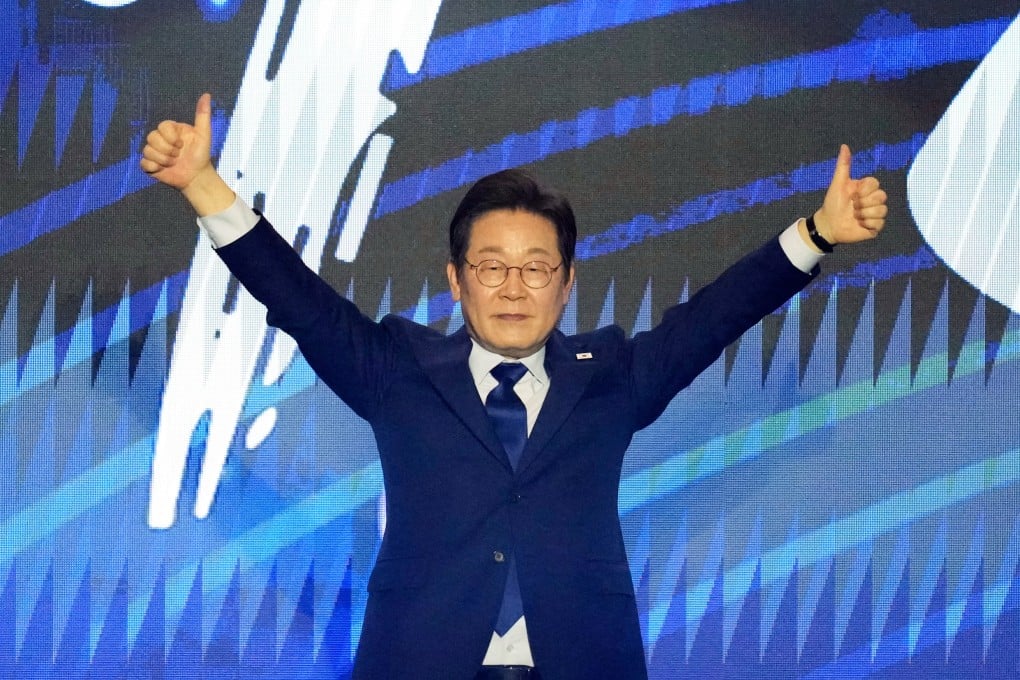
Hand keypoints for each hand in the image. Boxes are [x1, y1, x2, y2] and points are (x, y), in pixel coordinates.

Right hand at [140, 93, 232, 214]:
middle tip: (178, 156)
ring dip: (163, 160)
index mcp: (171, 130)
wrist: (197, 178)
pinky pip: (143, 163)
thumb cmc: (201, 155)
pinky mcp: (150, 165)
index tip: (182, 145)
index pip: (162, 126)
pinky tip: (163, 170)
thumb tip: (206, 94)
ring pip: (147, 150)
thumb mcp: (204, 134)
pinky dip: (153, 168)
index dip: (171, 137)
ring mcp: (155, 152)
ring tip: (174, 164)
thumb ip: (203, 115)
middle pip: (151, 137)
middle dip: (167, 150)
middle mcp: (161, 139)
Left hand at [810, 144, 887, 248]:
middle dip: (864, 203)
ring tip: (854, 216)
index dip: (864, 190)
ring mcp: (876, 213)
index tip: (852, 194)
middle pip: (882, 196)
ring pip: (882, 210)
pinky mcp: (875, 226)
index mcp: (866, 188)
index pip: (875, 184)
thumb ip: (843, 166)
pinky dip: (867, 224)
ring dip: (864, 215)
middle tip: (852, 207)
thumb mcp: (838, 184)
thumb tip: (844, 146)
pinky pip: (879, 223)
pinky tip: (858, 225)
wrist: (828, 225)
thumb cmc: (832, 203)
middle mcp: (873, 199)